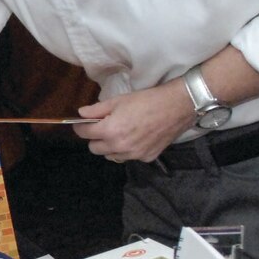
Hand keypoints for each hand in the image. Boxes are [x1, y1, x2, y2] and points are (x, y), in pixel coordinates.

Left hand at [76, 82, 197, 164]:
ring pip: (111, 155)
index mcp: (110, 131)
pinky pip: (129, 157)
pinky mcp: (146, 158)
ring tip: (121, 132)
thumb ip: (97, 110)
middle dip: (95, 138)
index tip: (83, 123)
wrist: (177, 107)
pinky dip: (127, 150)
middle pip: (95, 149)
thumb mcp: (118, 101)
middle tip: (103, 127)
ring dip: (110, 146)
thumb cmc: (146, 100)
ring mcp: (134, 155)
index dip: (81, 127)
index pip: (84, 134)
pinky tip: (136, 138)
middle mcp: (120, 147)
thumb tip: (81, 114)